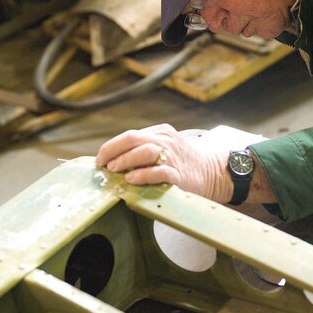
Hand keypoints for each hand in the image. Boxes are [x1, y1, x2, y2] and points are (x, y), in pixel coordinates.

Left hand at [95, 123, 232, 202]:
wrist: (212, 173)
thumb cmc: (182, 163)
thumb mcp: (165, 148)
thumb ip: (144, 150)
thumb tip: (113, 160)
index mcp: (161, 132)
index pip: (130, 135)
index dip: (111, 147)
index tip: (100, 159)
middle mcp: (166, 140)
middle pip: (134, 139)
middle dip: (114, 151)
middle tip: (104, 164)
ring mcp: (173, 156)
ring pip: (145, 151)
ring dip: (126, 160)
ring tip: (115, 170)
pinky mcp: (179, 174)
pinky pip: (158, 171)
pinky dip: (142, 175)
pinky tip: (132, 179)